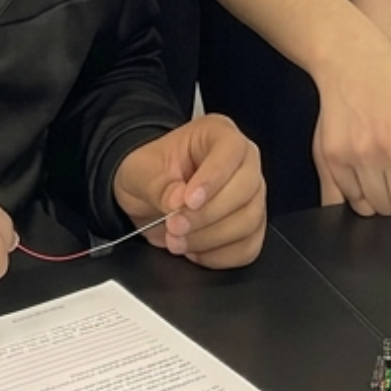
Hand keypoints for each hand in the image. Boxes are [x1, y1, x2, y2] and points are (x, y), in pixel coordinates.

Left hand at [112, 114, 265, 269]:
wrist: (147, 196)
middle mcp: (242, 161)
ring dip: (210, 238)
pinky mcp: (250, 226)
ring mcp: (251, 195)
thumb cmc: (150, 173)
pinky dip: (219, 256)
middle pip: (247, 188)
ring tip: (177, 239)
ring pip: (249, 221)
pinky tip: (195, 250)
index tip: (187, 201)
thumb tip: (177, 202)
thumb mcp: (139, 172)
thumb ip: (157, 185)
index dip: (213, 178)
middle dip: (208, 214)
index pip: (231, 150)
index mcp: (217, 134)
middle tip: (174, 225)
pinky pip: (248, 247)